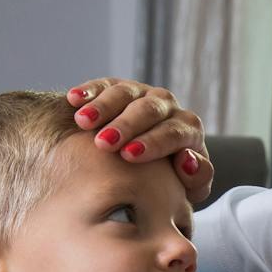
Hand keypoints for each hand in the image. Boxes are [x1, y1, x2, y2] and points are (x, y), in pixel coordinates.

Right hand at [65, 77, 214, 204]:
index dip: (153, 142)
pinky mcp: (117, 87)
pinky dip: (89, 90)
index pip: (175, 132)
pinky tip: (74, 99)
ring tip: (83, 122)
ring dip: (103, 107)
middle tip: (104, 143)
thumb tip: (187, 159)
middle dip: (126, 125)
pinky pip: (104, 84)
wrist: (152, 168)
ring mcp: (141, 94)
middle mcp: (167, 106)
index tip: (129, 155)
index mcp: (188, 128)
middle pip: (150, 109)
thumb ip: (197, 177)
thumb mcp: (189, 186)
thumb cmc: (171, 181)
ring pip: (125, 93)